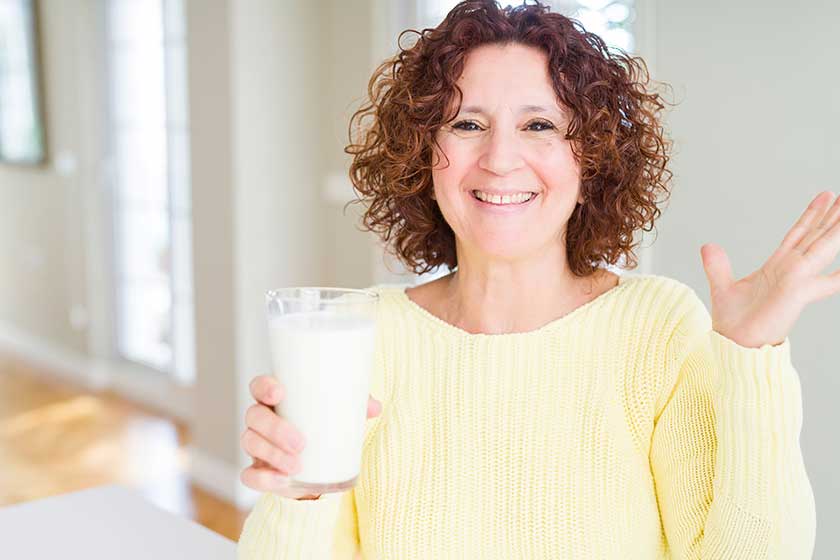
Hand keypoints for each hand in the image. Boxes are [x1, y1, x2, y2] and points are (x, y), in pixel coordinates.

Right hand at [239, 375, 382, 499]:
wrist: (321, 469)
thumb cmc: (326, 430)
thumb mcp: (340, 415)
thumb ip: (356, 406)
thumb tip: (375, 406)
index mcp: (277, 400)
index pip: (259, 386)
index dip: (264, 387)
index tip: (279, 393)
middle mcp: (261, 420)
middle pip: (254, 416)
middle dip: (275, 429)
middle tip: (301, 443)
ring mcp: (257, 445)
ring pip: (250, 443)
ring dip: (272, 454)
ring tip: (297, 465)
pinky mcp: (258, 471)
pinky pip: (249, 475)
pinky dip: (263, 478)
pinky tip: (281, 480)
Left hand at [700, 191, 839, 347]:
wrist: (734, 343)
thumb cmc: (733, 322)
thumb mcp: (722, 286)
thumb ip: (717, 265)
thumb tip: (708, 246)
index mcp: (778, 266)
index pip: (799, 234)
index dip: (812, 215)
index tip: (826, 196)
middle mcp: (793, 270)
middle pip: (817, 236)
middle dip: (833, 216)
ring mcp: (798, 280)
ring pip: (824, 248)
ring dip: (838, 231)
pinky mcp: (798, 292)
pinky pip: (827, 281)